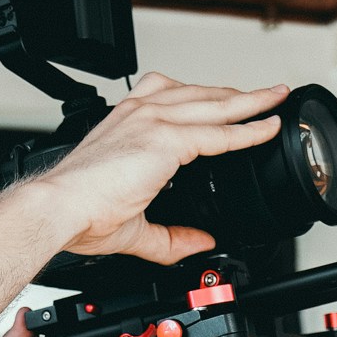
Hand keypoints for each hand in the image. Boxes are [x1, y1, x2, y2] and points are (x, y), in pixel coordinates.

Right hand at [30, 72, 288, 264]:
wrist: (60, 209)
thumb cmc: (80, 212)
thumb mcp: (134, 227)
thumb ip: (171, 237)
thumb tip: (201, 244)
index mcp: (128, 124)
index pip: (176, 100)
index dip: (208, 103)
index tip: (230, 105)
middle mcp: (141, 114)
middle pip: (202, 94)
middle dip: (237, 94)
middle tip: (267, 92)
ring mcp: (153, 122)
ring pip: (215, 104)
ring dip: (250, 101)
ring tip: (276, 98)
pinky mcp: (165, 138)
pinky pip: (218, 132)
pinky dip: (247, 130)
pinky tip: (266, 129)